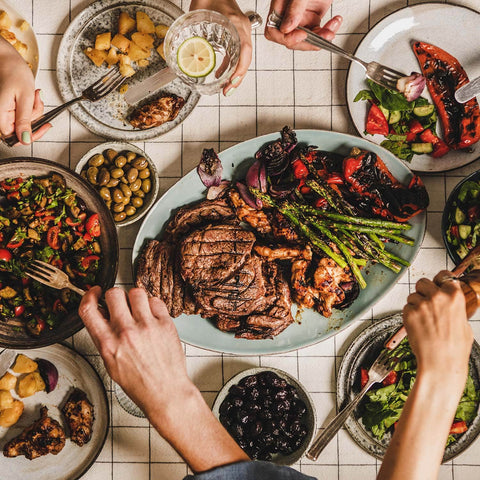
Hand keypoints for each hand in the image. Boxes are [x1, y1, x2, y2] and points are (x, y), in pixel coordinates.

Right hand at [0, 38, 49, 144]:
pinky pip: (25, 114)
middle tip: (36, 102)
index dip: (31, 135)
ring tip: (33, 94)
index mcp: (1, 115)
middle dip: (35, 117)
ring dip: (35, 110)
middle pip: (23, 130)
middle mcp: (1, 115)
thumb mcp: (24, 98)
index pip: (15, 138)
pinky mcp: (10, 109)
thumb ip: (25, 120)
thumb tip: (24, 139)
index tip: (43, 127)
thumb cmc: (14, 72)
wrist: (8, 59)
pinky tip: (32, 96)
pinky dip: (32, 107)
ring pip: (26, 121)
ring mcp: (6, 112)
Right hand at [79, 286, 193, 415]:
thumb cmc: (139, 382)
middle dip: (115, 296)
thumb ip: (104, 337)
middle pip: (114, 293)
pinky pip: (156, 300)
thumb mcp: (111, 363)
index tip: (94, 292)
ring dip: (135, 298)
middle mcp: (126, 332)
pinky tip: (152, 316)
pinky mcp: (165, 323)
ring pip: (136, 292)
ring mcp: (147, 326)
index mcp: (108, 344)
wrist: (165, 391)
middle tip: (121, 304)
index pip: (89, 309)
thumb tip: (102, 314)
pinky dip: (153, 305)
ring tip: (139, 310)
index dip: (89, 295)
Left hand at [189, 0, 251, 94]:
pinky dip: (231, 67)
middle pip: (245, 59)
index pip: (245, 50)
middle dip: (238, 78)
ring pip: (243, 59)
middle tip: (227, 91)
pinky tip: (221, 75)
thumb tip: (182, 49)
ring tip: (226, 89)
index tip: (232, 81)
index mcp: (237, 23)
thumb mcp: (198, 10)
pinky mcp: (236, 35)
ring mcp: (241, 32)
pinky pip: (237, 54)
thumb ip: (190, 27)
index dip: (240, 68)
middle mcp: (242, 29)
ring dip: (235, 76)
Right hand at [265, 0, 341, 49]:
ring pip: (306, 39)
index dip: (286, 38)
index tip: (301, 35)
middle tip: (322, 36)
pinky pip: (318, 33)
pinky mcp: (312, 19)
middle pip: (291, 40)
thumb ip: (294, 9)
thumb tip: (287, 28)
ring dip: (321, 38)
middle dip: (309, 41)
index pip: (274, 31)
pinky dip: (328, 31)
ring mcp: (300, 18)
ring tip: (332, 29)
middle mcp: (288, 15)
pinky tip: (334, 22)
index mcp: (279, 8)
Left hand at [403, 271, 472, 388]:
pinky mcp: (409, 312)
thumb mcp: (464, 323)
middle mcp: (438, 297)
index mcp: (454, 296)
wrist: (441, 363)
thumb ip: (454, 308)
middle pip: (423, 282)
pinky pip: (406, 307)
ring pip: (412, 295)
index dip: (439, 281)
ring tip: (423, 320)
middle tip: (426, 304)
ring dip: (415, 304)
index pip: (443, 276)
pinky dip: (409, 315)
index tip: (436, 283)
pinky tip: (418, 326)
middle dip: (423, 291)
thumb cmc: (454, 348)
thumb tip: (450, 303)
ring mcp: (422, 304)